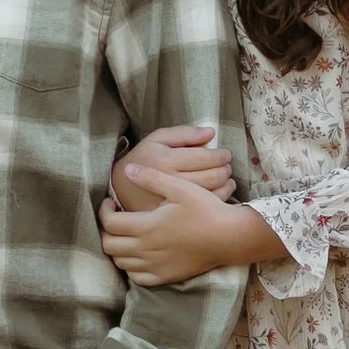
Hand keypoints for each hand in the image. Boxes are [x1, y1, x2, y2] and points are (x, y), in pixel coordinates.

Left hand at [99, 167, 279, 288]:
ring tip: (126, 234)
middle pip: (109, 245)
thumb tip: (127, 170)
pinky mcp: (165, 277)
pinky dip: (131, 267)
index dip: (103, 212)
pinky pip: (137, 277)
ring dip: (117, 248)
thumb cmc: (205, 209)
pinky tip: (139, 254)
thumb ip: (151, 178)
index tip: (110, 203)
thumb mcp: (179, 187)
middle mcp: (146, 250)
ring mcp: (155, 266)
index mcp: (147, 227)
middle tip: (114, 218)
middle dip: (106, 230)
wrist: (229, 237)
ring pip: (121, 262)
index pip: (109, 223)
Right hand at [109, 123, 235, 213]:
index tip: (225, 154)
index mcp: (166, 160)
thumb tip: (211, 133)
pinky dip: (220, 198)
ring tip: (226, 177)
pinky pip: (204, 208)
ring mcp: (173, 202)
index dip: (220, 155)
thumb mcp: (157, 139)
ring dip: (226, 183)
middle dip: (225, 169)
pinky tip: (221, 191)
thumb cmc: (143, 159)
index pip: (205, 157)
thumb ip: (184, 133)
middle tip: (227, 165)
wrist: (121, 188)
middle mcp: (170, 182)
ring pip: (212, 193)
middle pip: (212, 176)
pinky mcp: (175, 215)